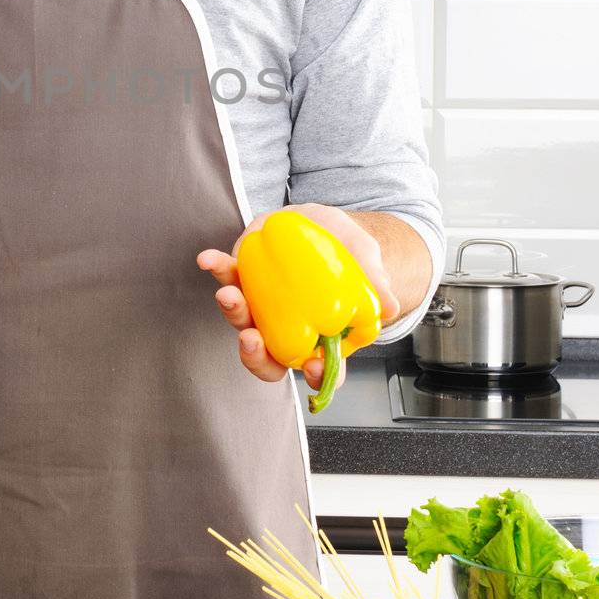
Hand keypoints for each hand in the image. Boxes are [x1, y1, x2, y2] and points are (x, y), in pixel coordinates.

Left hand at [196, 204, 399, 393]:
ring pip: (243, 321)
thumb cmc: (347, 249)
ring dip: (232, 311)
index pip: (322, 369)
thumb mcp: (365, 258)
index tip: (312, 365)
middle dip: (256, 355)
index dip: (318, 376)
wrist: (322, 222)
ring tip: (229, 293)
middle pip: (270, 358)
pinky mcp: (244, 280)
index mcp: (322, 336)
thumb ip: (374, 281)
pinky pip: (227, 279)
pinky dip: (217, 270)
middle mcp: (288, 329)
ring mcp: (263, 308)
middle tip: (252, 339)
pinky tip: (208, 259)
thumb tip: (390, 306)